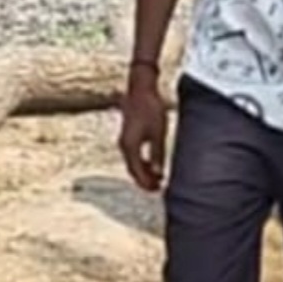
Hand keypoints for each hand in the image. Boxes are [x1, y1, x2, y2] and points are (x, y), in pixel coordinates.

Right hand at [118, 76, 170, 192]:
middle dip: (144, 180)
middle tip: (157, 189)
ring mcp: (124, 140)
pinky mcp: (128, 135)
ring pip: (132, 162)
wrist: (141, 91)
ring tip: (156, 180)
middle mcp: (124, 145)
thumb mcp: (158, 133)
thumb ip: (157, 154)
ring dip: (143, 172)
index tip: (156, 190)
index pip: (136, 171)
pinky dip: (142, 163)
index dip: (146, 182)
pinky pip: (133, 155)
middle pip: (133, 169)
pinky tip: (152, 165)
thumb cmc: (150, 110)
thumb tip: (158, 173)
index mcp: (130, 146)